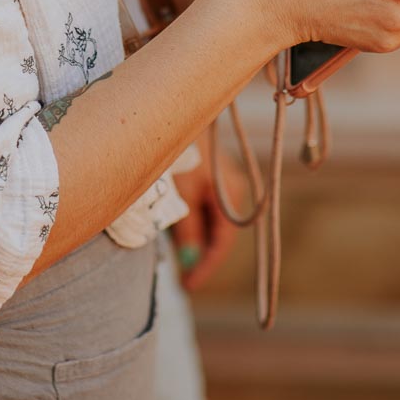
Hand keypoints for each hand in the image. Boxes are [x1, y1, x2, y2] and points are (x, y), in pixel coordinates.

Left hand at [170, 155, 239, 292]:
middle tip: (182, 279)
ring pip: (207, 222)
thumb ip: (188, 230)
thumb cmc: (179, 151)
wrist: (168, 114)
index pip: (222, 242)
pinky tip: (174, 233)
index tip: (190, 285)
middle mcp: (229, 189)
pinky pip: (200, 209)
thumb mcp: (183, 194)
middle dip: (199, 256)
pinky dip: (189, 224)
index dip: (206, 266)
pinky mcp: (203, 176)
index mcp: (231, 194)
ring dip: (193, 241)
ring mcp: (217, 182)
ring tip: (175, 260)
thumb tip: (190, 262)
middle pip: (216, 234)